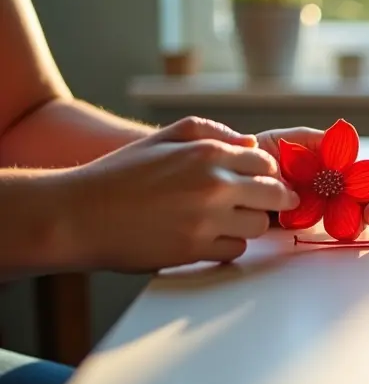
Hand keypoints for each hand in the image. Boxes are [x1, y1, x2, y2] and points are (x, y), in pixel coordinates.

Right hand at [57, 117, 299, 271]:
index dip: (269, 175)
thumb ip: (211, 132)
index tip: (264, 183)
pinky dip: (228, 246)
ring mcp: (207, 219)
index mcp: (208, 153)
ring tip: (228, 221)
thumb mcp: (163, 138)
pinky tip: (210, 238)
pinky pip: (236, 251)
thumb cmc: (119, 175)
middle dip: (273, 201)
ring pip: (258, 226)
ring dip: (249, 224)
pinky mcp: (196, 249)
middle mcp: (214, 184)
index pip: (267, 165)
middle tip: (265, 205)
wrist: (80, 215)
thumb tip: (250, 146)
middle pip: (274, 196)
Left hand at [255, 127, 368, 226]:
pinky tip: (348, 232)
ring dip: (362, 219)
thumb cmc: (254, 154)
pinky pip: (328, 230)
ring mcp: (318, 207)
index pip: (359, 168)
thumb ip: (310, 139)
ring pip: (350, 215)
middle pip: (361, 196)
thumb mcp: (282, 140)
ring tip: (366, 221)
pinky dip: (343, 231)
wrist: (225, 180)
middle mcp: (328, 186)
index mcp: (327, 164)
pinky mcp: (304, 226)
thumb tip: (340, 137)